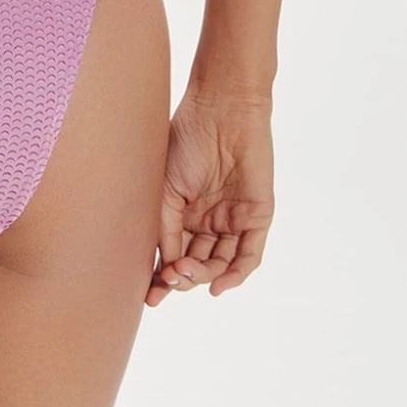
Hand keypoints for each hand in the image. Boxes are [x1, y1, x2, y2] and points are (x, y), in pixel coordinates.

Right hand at [146, 90, 273, 303]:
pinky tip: (215, 285)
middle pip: (198, 263)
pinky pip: (249, 255)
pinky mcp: (257, 216)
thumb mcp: (165, 189)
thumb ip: (165, 228)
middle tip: (169, 278)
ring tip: (184, 273)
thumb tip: (164, 268)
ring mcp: (235, 219)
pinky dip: (234, 274)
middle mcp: (210, 220)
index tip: (149, 297)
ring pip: (221, 263)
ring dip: (202, 275)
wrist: (219, 109)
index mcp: (186, 213)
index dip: (163, 278)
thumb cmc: (186, 140)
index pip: (176, 254)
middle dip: (182, 277)